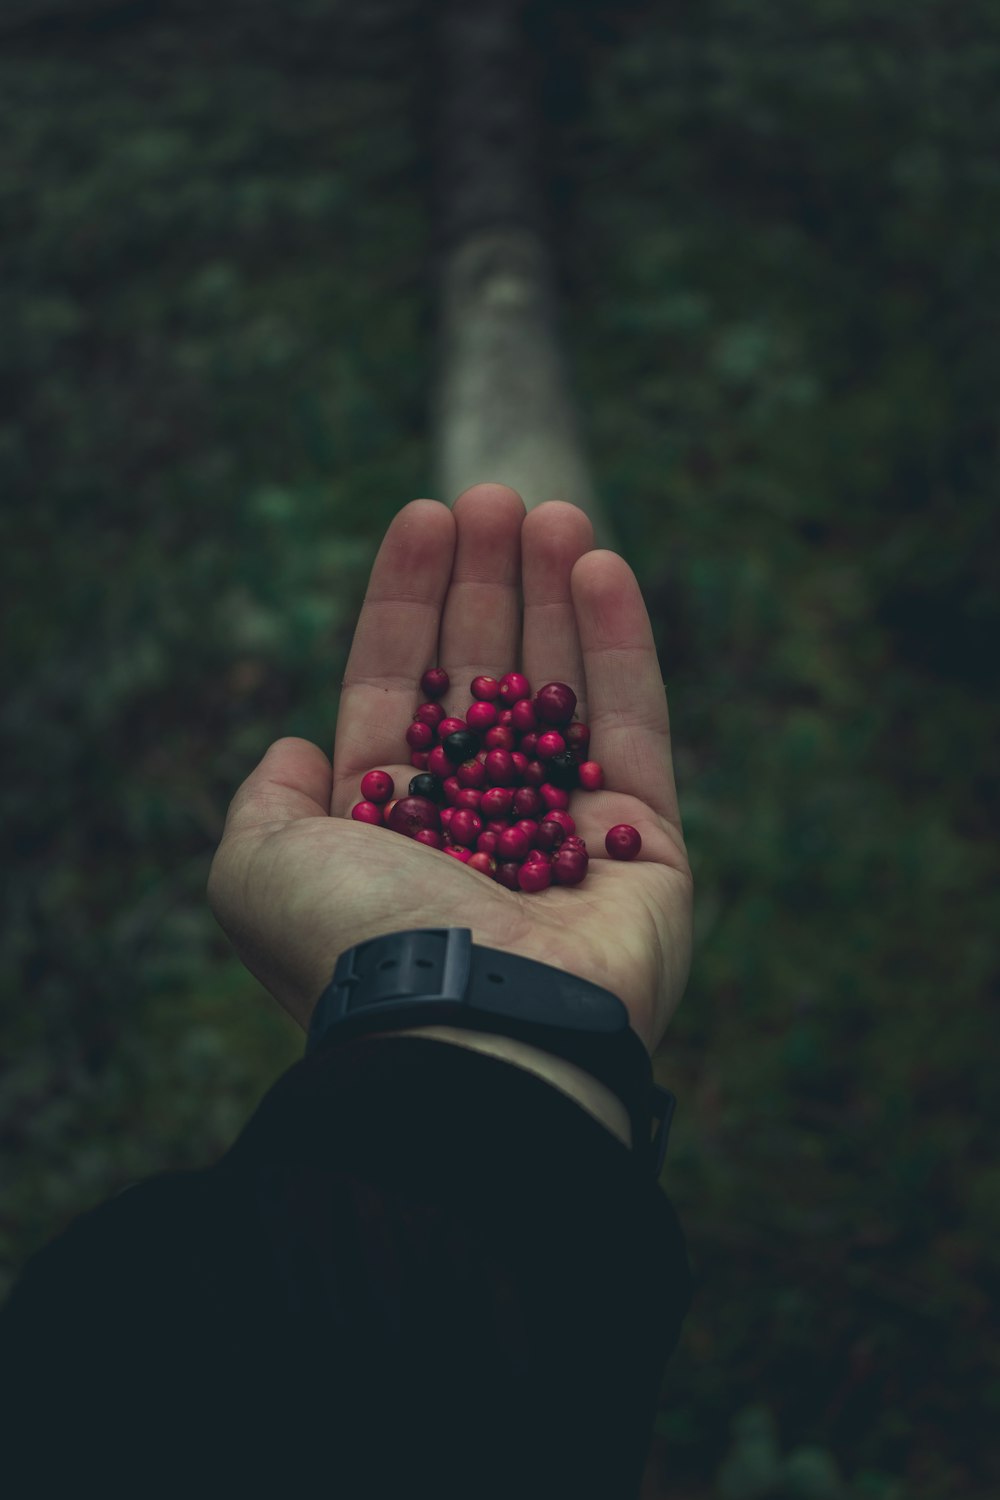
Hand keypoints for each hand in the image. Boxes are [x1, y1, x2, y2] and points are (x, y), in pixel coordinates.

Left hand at [207, 485, 691, 1053]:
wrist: (474, 1035)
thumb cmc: (358, 945)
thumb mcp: (255, 871)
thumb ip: (261, 805)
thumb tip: (299, 748)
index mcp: (390, 828)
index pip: (400, 689)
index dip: (408, 600)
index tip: (424, 513)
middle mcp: (478, 824)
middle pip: (484, 676)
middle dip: (487, 582)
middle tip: (495, 496)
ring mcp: (567, 834)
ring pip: (563, 689)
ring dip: (556, 595)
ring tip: (554, 510)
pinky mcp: (649, 848)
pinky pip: (638, 727)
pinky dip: (624, 646)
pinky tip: (604, 564)